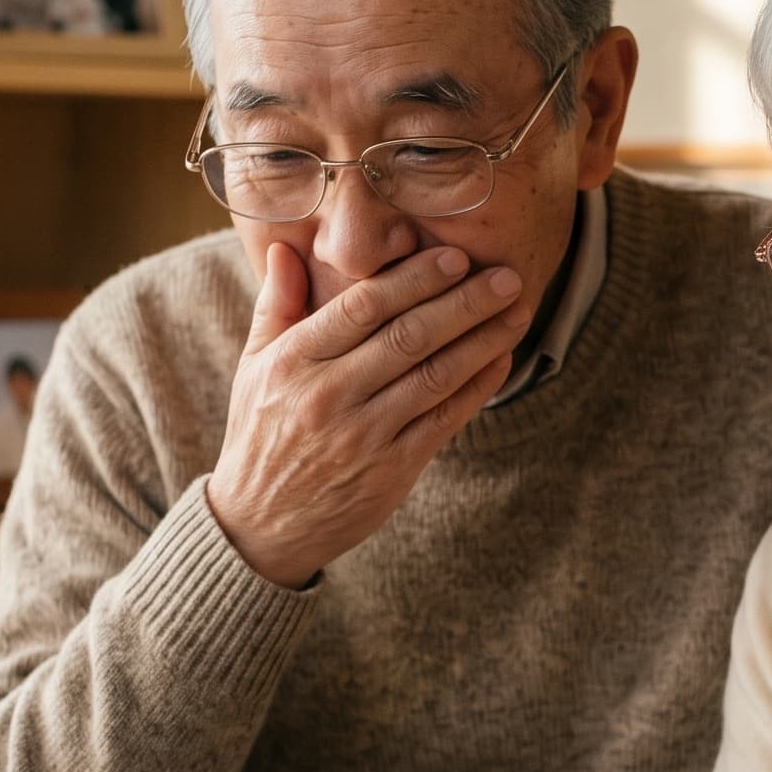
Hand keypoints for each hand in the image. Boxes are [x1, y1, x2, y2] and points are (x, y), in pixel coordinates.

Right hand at [207, 241, 532, 586]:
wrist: (260, 525)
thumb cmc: (262, 434)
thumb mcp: (253, 366)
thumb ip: (276, 304)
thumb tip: (284, 246)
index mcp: (294, 361)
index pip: (363, 307)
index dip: (414, 279)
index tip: (455, 256)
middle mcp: (328, 396)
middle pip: (408, 337)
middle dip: (464, 302)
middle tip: (507, 276)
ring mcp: (363, 436)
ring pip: (434, 376)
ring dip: (483, 340)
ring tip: (517, 311)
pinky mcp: (392, 470)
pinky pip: (445, 420)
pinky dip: (477, 388)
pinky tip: (502, 360)